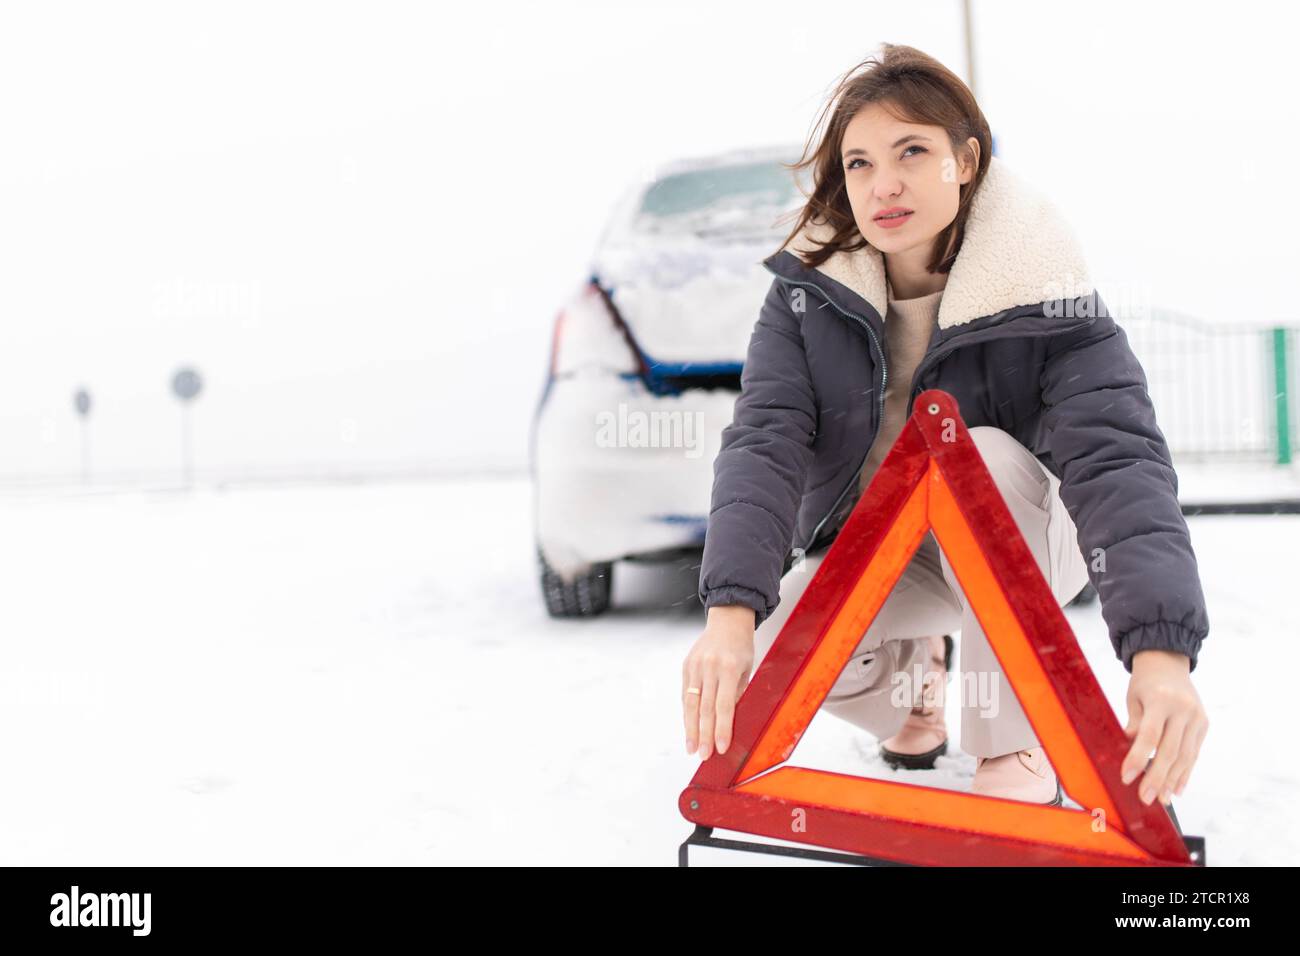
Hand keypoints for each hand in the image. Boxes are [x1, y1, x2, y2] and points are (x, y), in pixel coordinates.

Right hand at [683, 605, 755, 759]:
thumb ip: (738, 694)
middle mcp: (710, 667)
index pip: (725, 705)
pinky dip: (687, 712)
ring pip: (691, 703)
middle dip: (704, 734)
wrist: (727, 620)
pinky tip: (689, 728)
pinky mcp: (686, 666)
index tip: (720, 747)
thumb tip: (730, 722)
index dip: (722, 728)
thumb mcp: (747, 669)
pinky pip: (686, 693)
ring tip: (692, 748)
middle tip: (703, 755)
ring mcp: (695, 666)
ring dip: (691, 728)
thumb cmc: (741, 646)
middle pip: (706, 708)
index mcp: (730, 667)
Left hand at [1121, 649, 1208, 805]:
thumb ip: (1134, 723)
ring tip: (1162, 799)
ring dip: (1173, 780)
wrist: (1169, 662)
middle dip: (1156, 778)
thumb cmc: (1145, 681)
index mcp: (1161, 700)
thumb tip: (1131, 750)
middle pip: (1170, 751)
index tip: (1126, 778)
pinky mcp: (1204, 725)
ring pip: (1185, 756)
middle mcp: (1183, 710)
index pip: (1149, 736)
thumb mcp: (1133, 697)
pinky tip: (1177, 788)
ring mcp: (1197, 718)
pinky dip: (1185, 772)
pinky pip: (1194, 753)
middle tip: (1145, 798)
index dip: (1138, 759)